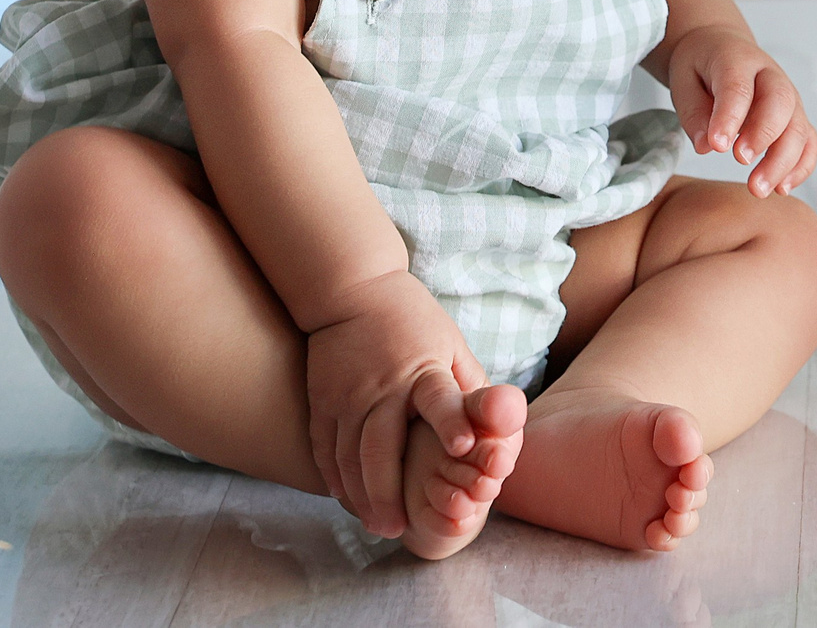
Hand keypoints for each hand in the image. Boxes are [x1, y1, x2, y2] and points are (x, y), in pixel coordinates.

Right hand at [302, 269, 484, 537]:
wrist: (351, 288)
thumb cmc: (413, 320)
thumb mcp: (450, 343)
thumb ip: (467, 386)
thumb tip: (494, 426)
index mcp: (422, 369)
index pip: (439, 397)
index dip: (451, 421)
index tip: (464, 447)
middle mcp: (382, 385)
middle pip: (380, 447)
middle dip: (388, 491)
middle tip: (397, 529)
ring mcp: (346, 396)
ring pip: (348, 456)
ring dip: (361, 495)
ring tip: (378, 524)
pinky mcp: (322, 401)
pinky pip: (325, 448)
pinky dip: (335, 478)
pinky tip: (348, 501)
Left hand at [665, 26, 816, 197]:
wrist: (722, 48)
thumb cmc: (701, 66)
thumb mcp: (683, 80)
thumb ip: (693, 111)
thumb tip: (707, 146)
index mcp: (738, 59)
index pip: (738, 87)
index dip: (729, 117)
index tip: (717, 146)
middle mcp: (771, 75)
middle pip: (780, 103)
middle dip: (764, 135)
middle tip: (740, 161)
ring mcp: (789, 96)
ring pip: (798, 126)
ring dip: (783, 161)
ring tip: (759, 189)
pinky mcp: (796, 117)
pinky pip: (809, 141)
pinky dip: (801, 166)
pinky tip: (782, 188)